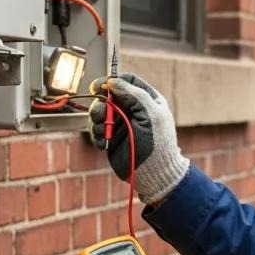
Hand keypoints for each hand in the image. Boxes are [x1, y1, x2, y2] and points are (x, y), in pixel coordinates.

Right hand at [88, 73, 189, 204]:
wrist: (154, 173)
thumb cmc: (158, 143)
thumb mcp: (151, 114)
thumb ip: (133, 94)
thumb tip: (112, 81)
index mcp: (146, 99)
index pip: (127, 80)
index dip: (112, 80)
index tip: (99, 86)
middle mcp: (132, 109)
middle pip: (108, 95)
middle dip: (101, 103)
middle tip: (100, 114)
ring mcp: (120, 123)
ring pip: (99, 112)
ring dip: (97, 120)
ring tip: (104, 131)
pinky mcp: (110, 138)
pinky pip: (96, 130)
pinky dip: (96, 135)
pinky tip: (104, 144)